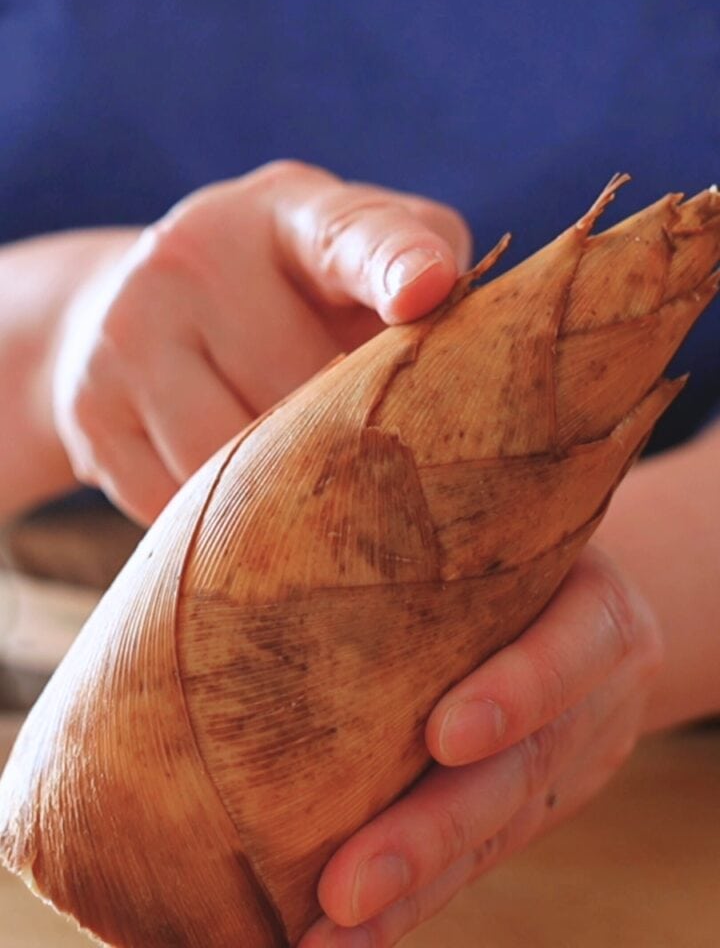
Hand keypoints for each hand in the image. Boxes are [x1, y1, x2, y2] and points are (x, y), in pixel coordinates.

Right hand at [51, 160, 470, 523]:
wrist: (130, 317)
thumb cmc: (278, 297)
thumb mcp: (345, 265)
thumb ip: (421, 283)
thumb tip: (492, 362)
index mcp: (289, 212)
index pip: (352, 234)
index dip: (395, 263)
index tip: (428, 290)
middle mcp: (200, 254)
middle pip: (307, 390)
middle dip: (349, 435)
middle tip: (366, 448)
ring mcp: (132, 332)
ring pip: (239, 462)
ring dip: (282, 486)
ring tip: (293, 466)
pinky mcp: (91, 409)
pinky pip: (182, 505)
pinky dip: (218, 515)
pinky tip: (224, 479)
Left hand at [300, 547, 663, 947]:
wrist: (580, 597)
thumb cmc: (504, 538)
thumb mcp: (500, 519)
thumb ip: (424, 522)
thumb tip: (265, 473)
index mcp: (592, 600)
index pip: (571, 644)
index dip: (520, 691)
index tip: (444, 736)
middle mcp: (593, 689)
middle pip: (522, 766)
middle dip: (433, 830)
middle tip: (346, 885)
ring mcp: (573, 754)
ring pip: (497, 832)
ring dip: (413, 890)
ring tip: (328, 938)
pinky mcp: (541, 801)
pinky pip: (482, 855)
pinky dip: (417, 896)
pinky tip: (347, 937)